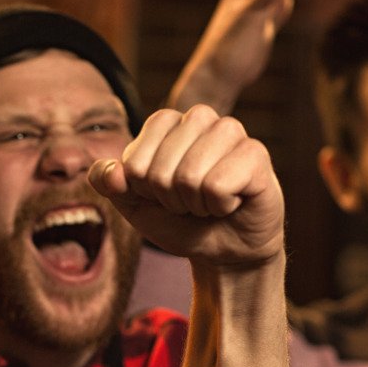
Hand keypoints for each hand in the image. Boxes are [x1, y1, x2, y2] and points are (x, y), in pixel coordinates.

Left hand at [88, 105, 283, 265]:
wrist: (222, 248)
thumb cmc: (179, 220)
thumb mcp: (135, 205)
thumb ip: (110, 184)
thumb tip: (110, 172)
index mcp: (166, 122)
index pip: (133, 161)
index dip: (144, 190)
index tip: (163, 194)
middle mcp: (199, 117)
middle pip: (159, 170)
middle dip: (170, 200)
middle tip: (189, 202)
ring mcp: (230, 131)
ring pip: (189, 176)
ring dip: (195, 203)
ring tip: (209, 201)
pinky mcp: (256, 153)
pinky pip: (218, 185)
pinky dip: (219, 206)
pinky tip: (231, 202)